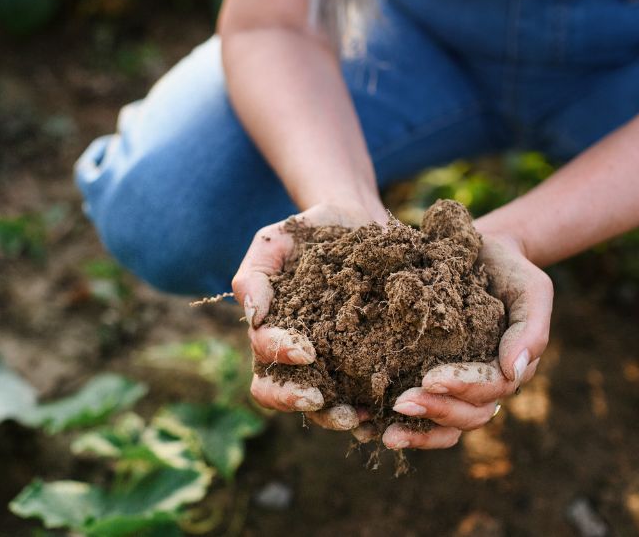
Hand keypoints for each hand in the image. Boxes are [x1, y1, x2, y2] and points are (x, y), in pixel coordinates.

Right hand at [232, 202, 381, 430]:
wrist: (358, 221)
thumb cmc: (310, 232)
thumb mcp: (276, 241)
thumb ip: (254, 274)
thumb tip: (253, 315)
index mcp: (271, 329)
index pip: (264, 355)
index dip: (280, 357)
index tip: (306, 351)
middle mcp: (296, 354)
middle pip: (280, 393)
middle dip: (296, 400)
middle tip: (319, 399)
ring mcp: (331, 363)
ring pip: (321, 405)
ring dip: (334, 415)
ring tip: (358, 417)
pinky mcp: (364, 363)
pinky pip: (362, 396)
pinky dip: (371, 412)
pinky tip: (386, 413)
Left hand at [382, 231, 552, 449]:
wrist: (480, 254)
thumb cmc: (509, 270)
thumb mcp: (531, 289)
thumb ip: (531, 329)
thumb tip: (514, 371)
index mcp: (509, 369)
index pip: (491, 389)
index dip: (462, 387)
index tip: (430, 378)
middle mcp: (484, 387)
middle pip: (467, 415)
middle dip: (436, 411)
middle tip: (401, 403)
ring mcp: (457, 389)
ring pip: (446, 426)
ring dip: (417, 433)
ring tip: (386, 434)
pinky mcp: (429, 380)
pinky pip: (420, 416)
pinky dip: (398, 426)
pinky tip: (367, 428)